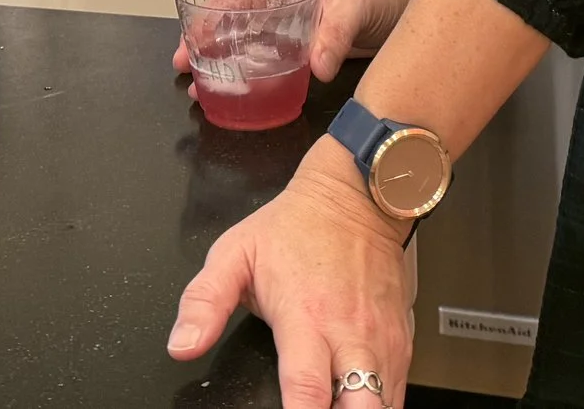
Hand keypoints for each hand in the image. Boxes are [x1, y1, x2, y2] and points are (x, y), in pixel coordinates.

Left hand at [169, 137, 415, 406]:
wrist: (355, 196)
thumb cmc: (296, 227)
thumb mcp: (235, 253)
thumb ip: (204, 301)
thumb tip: (182, 346)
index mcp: (305, 317)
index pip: (307, 390)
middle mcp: (349, 334)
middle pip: (361, 407)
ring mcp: (381, 340)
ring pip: (386, 405)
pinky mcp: (401, 341)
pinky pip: (398, 391)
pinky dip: (380, 405)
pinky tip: (357, 405)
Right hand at [171, 0, 412, 82]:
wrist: (396, 14)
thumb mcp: (354, 7)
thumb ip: (335, 33)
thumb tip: (317, 66)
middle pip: (228, 3)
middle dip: (199, 25)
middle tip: (182, 58)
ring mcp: (281, 22)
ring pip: (236, 32)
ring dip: (212, 52)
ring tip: (193, 77)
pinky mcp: (291, 47)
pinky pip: (256, 55)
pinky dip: (238, 69)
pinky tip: (224, 86)